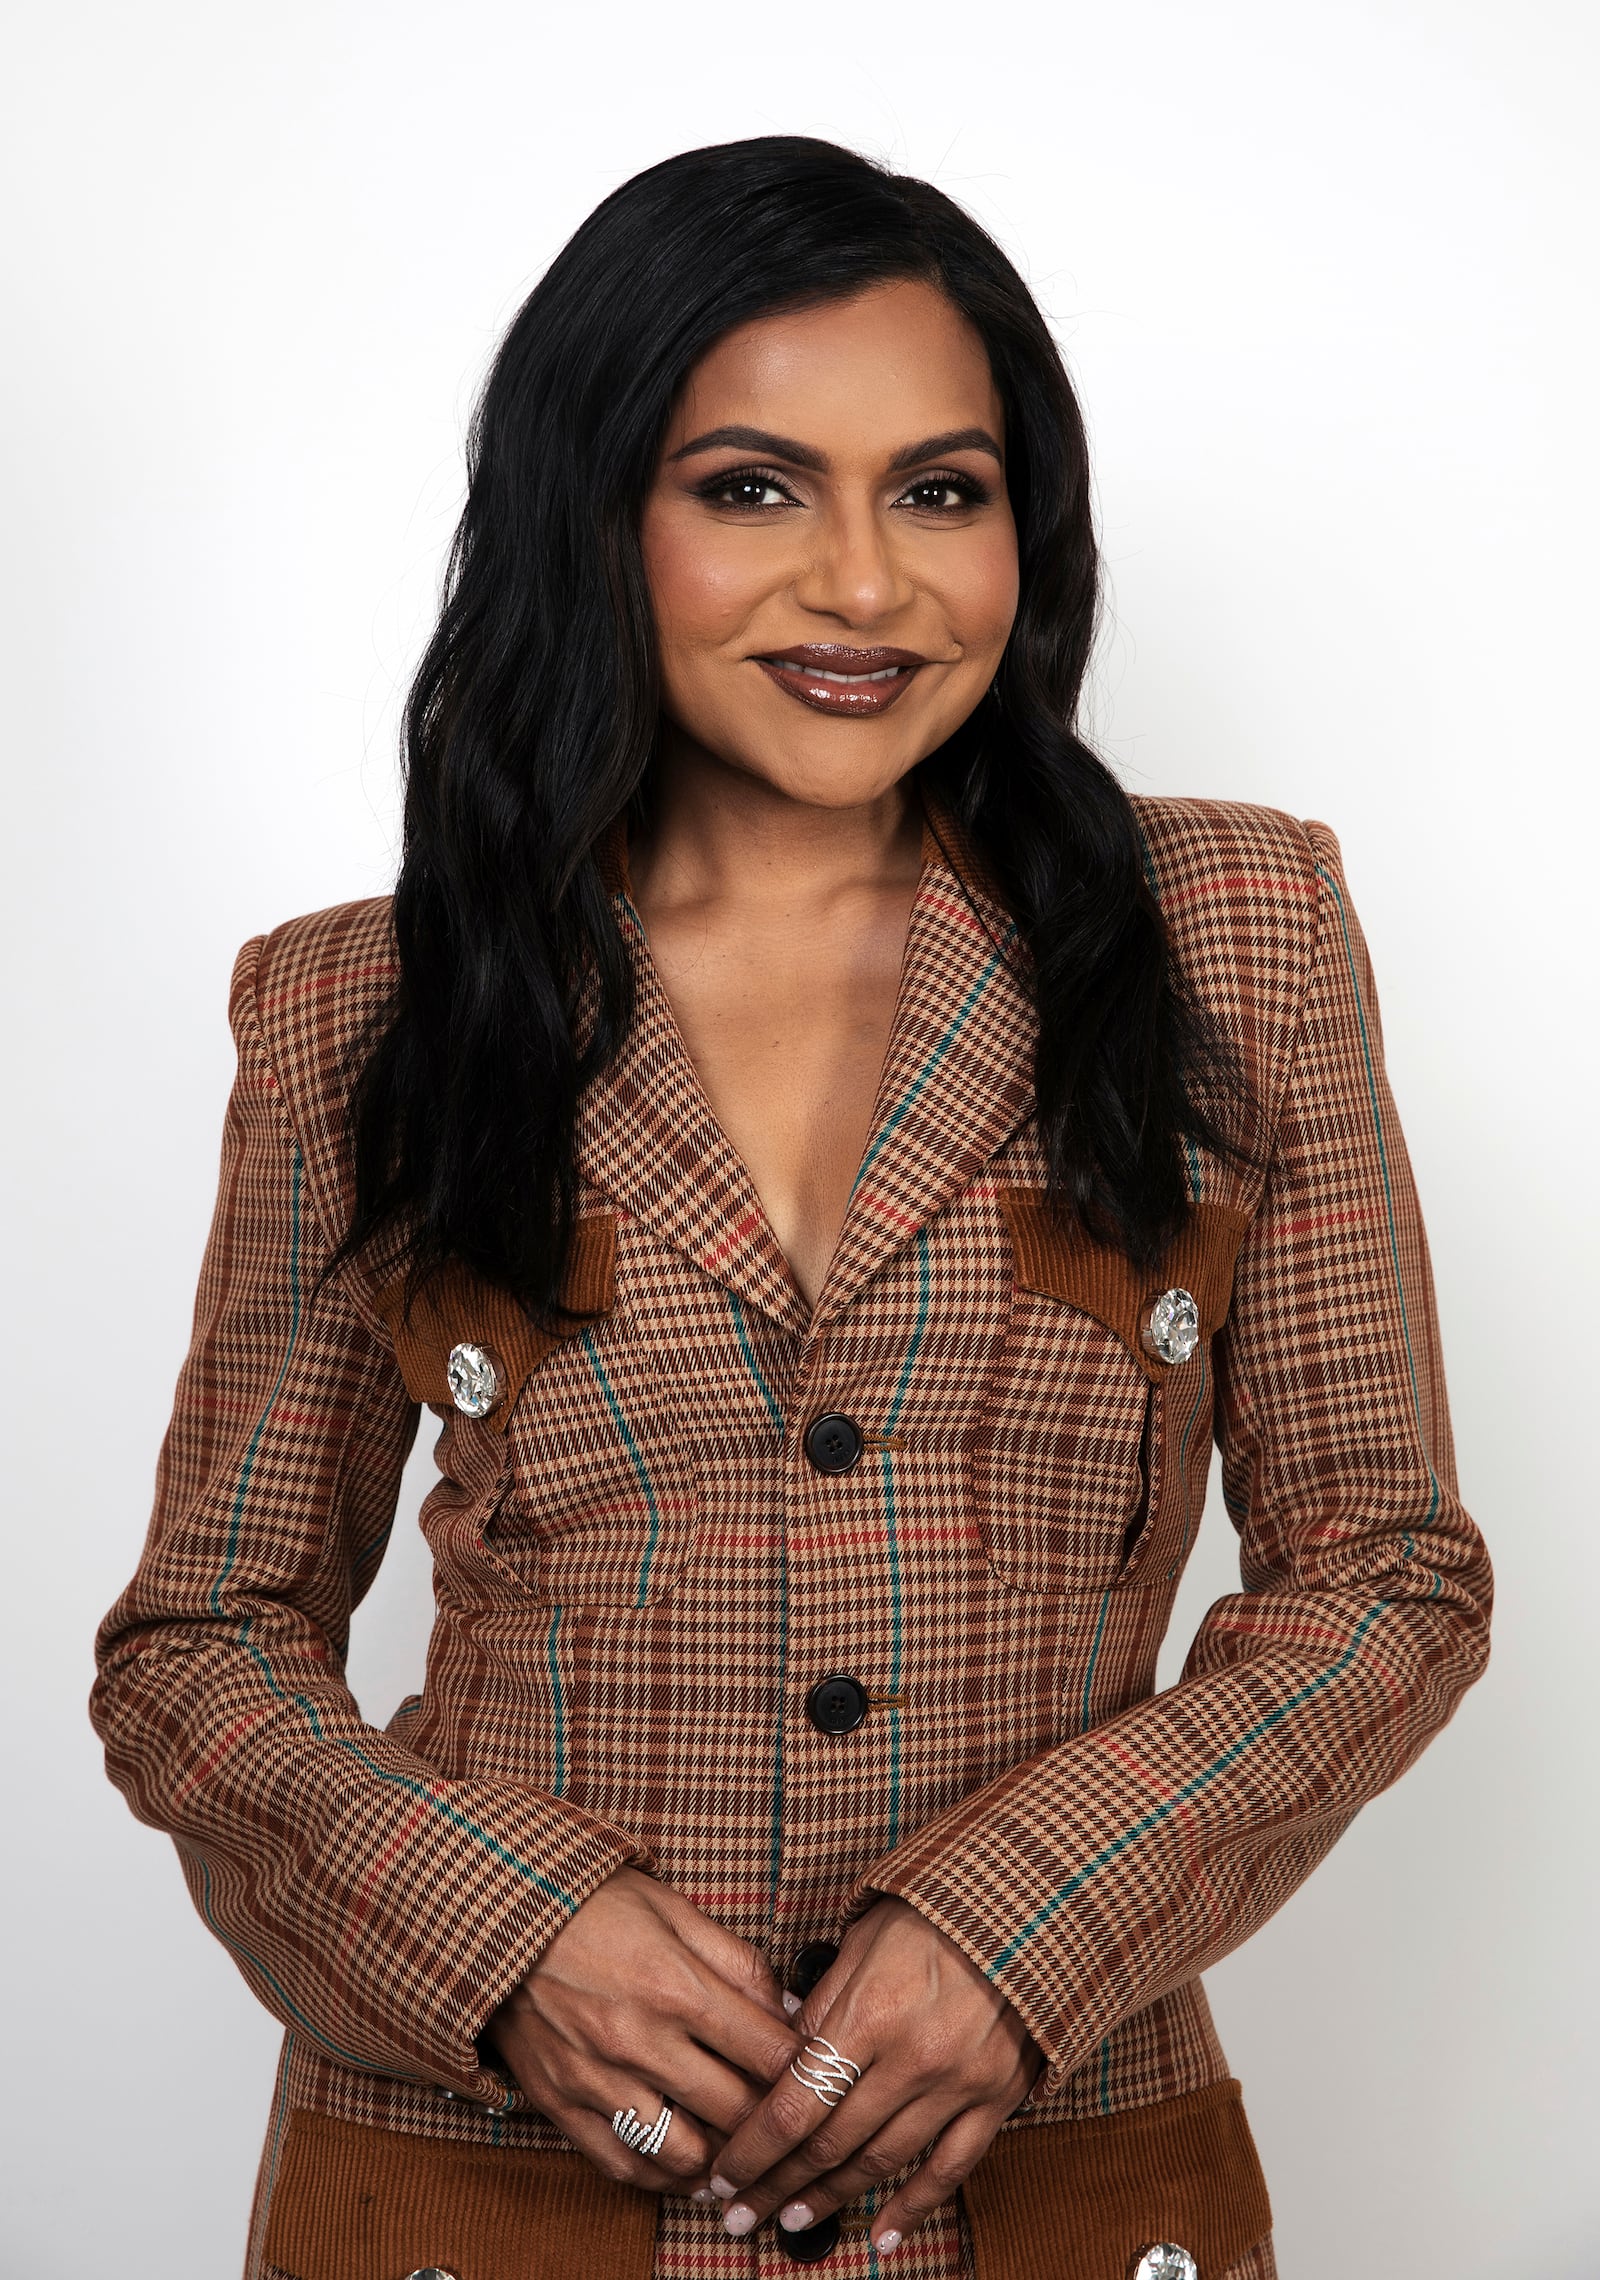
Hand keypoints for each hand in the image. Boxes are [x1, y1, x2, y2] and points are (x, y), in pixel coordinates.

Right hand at [487, 1867, 801, 2194]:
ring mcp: (599, 2080)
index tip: (812, 2068)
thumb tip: (787, 2010)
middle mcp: (641, 2041)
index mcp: (676, 1986)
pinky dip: (664, 2177)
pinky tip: (688, 2165)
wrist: (499, 1917)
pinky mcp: (564, 2105)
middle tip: (784, 2113)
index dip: (802, 2066)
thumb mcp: (674, 1910)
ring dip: (721, 2157)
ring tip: (738, 2145)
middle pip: (735, 2109)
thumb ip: (737, 1962)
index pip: (767, 2052)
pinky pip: (625, 2166)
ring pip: (686, 2154)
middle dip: (771, 2116)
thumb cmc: (592, 1907)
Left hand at [705, 1897, 1042, 2253]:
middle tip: (743, 2211)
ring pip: (881, 2161)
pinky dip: (913, 2208)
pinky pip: (950, 2168)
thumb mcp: (863, 1941)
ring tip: (794, 2218)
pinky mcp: (996, 2098)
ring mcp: (956, 2084)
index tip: (723, 2175)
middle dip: (778, 2183)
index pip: (794, 2104)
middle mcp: (911, 2058)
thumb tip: (784, 2048)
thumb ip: (823, 2003)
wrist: (1027, 1909)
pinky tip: (882, 2235)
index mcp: (869, 2015)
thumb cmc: (936, 1914)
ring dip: (832, 2197)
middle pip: (829, 2142)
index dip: (752, 2150)